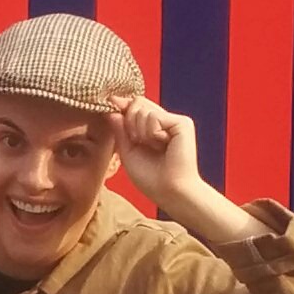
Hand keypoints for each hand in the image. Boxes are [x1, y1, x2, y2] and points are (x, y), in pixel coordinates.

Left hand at [109, 97, 259, 245]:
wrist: (169, 191)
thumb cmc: (151, 178)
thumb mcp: (128, 151)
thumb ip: (120, 130)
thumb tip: (112, 110)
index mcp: (154, 128)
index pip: (136, 106)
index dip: (122, 104)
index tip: (111, 101)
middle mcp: (166, 122)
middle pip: (138, 102)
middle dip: (129, 121)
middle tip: (137, 141)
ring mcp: (175, 121)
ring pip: (143, 109)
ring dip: (139, 131)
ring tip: (152, 147)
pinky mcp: (182, 123)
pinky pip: (153, 116)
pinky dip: (150, 132)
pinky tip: (161, 144)